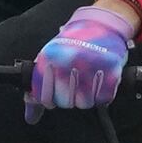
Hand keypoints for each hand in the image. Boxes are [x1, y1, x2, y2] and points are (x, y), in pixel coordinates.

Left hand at [23, 0, 139, 116]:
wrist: (100, 24)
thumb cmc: (71, 45)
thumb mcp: (48, 59)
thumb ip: (38, 88)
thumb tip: (31, 118)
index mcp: (49, 58)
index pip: (42, 97)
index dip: (48, 100)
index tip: (53, 94)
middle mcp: (68, 62)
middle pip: (64, 103)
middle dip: (68, 99)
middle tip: (73, 86)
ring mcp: (90, 66)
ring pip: (84, 104)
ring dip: (86, 98)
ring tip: (86, 82)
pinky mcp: (111, 69)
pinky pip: (104, 99)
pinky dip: (102, 96)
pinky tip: (98, 82)